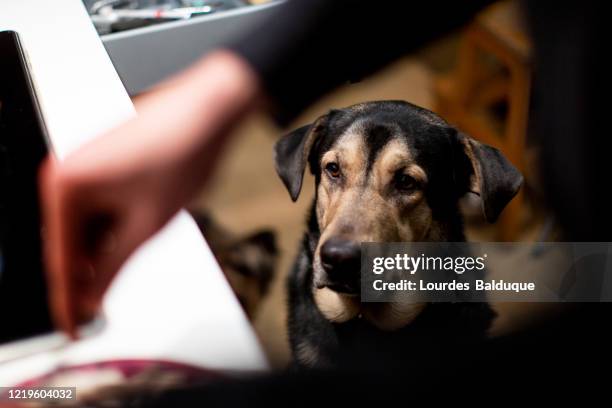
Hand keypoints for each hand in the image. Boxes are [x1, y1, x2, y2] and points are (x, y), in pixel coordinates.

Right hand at [39, 51, 260, 336]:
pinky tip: (133, 237)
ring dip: (103, 252)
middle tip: (103, 307)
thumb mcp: (147, 224)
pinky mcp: (102, 164)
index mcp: (65, 187)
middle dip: (87, 275)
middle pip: (68, 244)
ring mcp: (83, 166)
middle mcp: (65, 173)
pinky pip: (98, 210)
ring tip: (126, 264)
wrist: (210, 109)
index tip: (73, 330)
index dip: (67, 301)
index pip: (59, 260)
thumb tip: (92, 299)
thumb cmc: (182, 150)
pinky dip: (112, 230)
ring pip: (85, 228)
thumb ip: (113, 267)